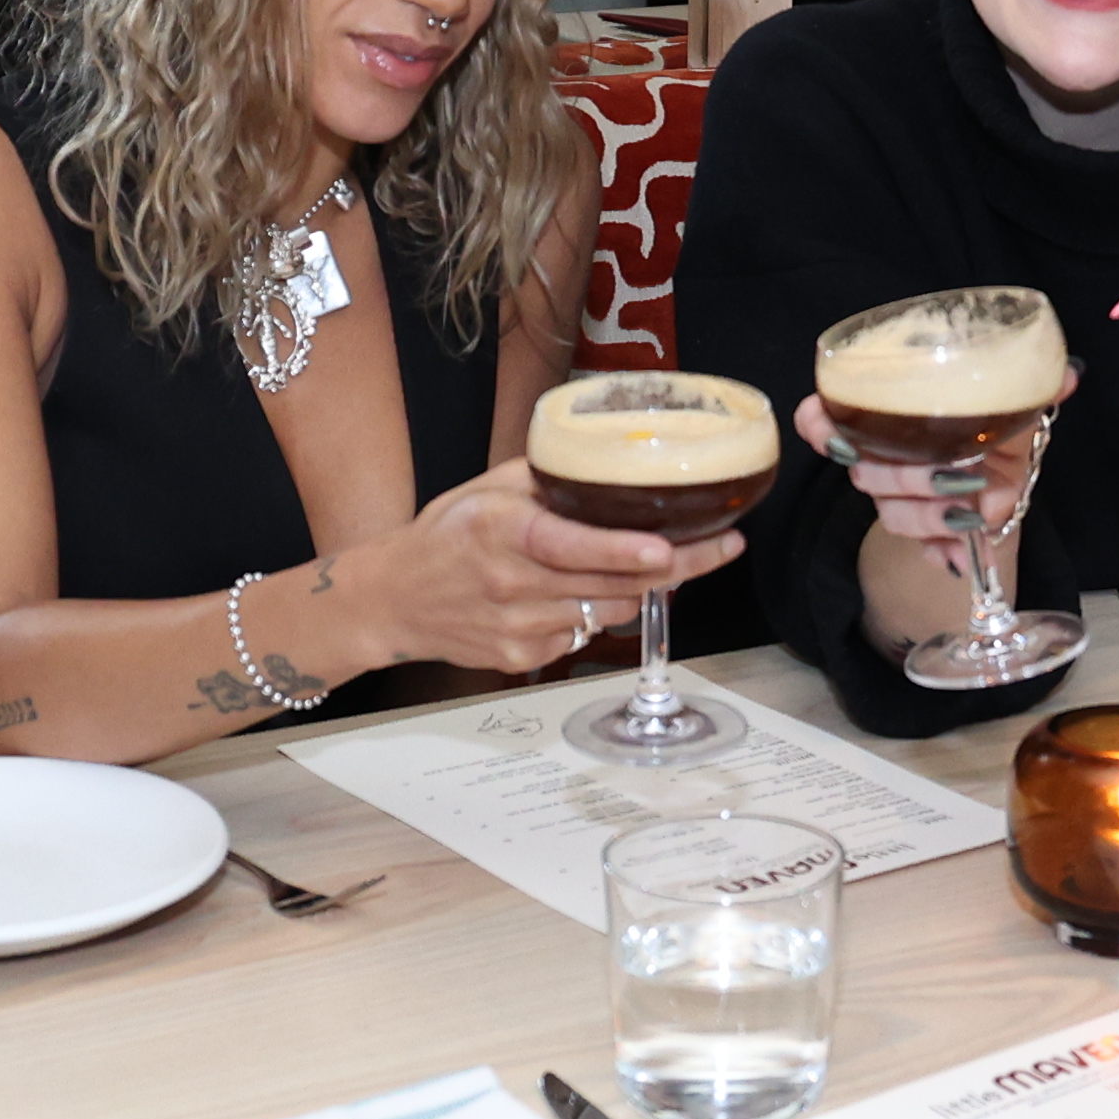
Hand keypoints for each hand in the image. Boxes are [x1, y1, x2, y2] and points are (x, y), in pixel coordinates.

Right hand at [359, 460, 741, 676]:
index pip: (572, 546)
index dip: (624, 550)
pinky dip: (596, 611)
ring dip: (638, 587)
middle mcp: (513, 585)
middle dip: (676, 566)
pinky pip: (586, 634)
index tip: (667, 548)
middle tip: (723, 545)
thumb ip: (548, 478)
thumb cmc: (445, 536)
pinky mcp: (525, 658)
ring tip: (647, 560)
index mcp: (504, 533)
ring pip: (610, 611)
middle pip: (612, 584)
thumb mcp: (488, 489)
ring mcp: (521, 628)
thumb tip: (611, 460)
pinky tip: (579, 591)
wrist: (394, 600)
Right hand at [797, 366, 1078, 572]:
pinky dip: (944, 552)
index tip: (840, 438)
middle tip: (959, 475)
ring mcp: (900, 499)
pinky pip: (920, 550)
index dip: (820, 427)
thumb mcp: (1012, 406)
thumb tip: (1070, 373)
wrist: (1003, 478)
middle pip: (865, 472)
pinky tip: (963, 556)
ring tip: (972, 515)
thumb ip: (1031, 388)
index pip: (824, 416)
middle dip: (909, 477)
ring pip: (891, 514)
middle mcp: (885, 456)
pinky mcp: (923, 535)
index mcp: (891, 417)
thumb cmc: (995, 429)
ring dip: (929, 516)